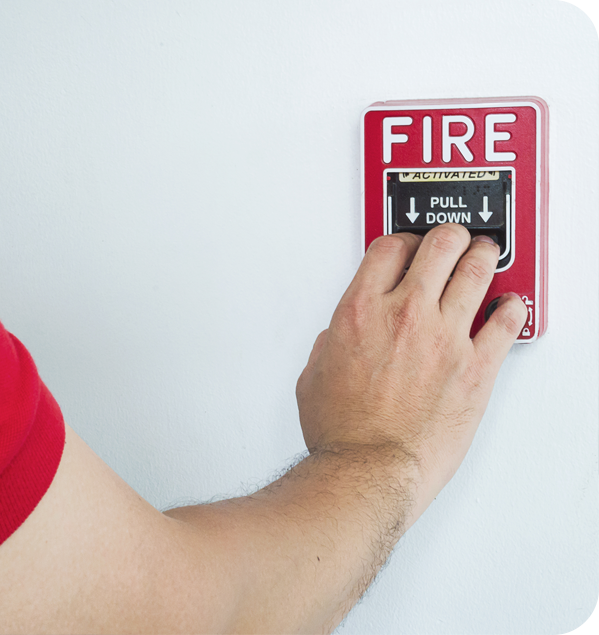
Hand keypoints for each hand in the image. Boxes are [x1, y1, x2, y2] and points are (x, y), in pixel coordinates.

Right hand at [296, 224, 527, 520]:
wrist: (369, 471)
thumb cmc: (341, 432)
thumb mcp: (312, 376)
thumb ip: (328, 345)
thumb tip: (339, 337)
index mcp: (359, 312)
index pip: (389, 248)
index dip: (401, 240)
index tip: (406, 247)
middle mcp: (404, 316)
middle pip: (438, 246)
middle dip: (446, 237)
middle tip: (451, 241)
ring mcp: (444, 338)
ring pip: (475, 271)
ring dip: (481, 256)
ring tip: (483, 254)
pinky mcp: (476, 367)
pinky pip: (506, 322)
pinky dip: (511, 307)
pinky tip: (509, 304)